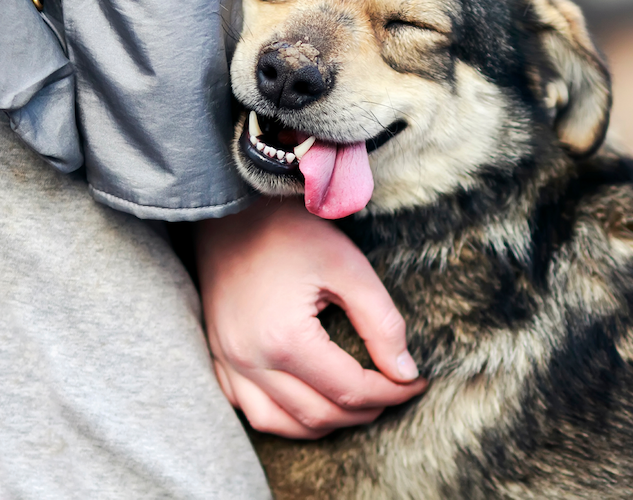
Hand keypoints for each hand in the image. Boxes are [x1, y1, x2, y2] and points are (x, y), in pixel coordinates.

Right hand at [195, 198, 425, 438]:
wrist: (235, 210)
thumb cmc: (292, 231)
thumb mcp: (348, 267)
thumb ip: (382, 322)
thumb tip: (406, 372)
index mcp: (284, 338)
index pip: (350, 390)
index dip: (391, 393)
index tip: (415, 382)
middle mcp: (249, 359)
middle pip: (318, 414)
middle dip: (365, 411)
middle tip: (393, 390)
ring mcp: (228, 360)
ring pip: (279, 423)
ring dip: (324, 423)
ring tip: (356, 403)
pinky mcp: (217, 354)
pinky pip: (248, 408)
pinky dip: (283, 416)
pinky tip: (307, 399)